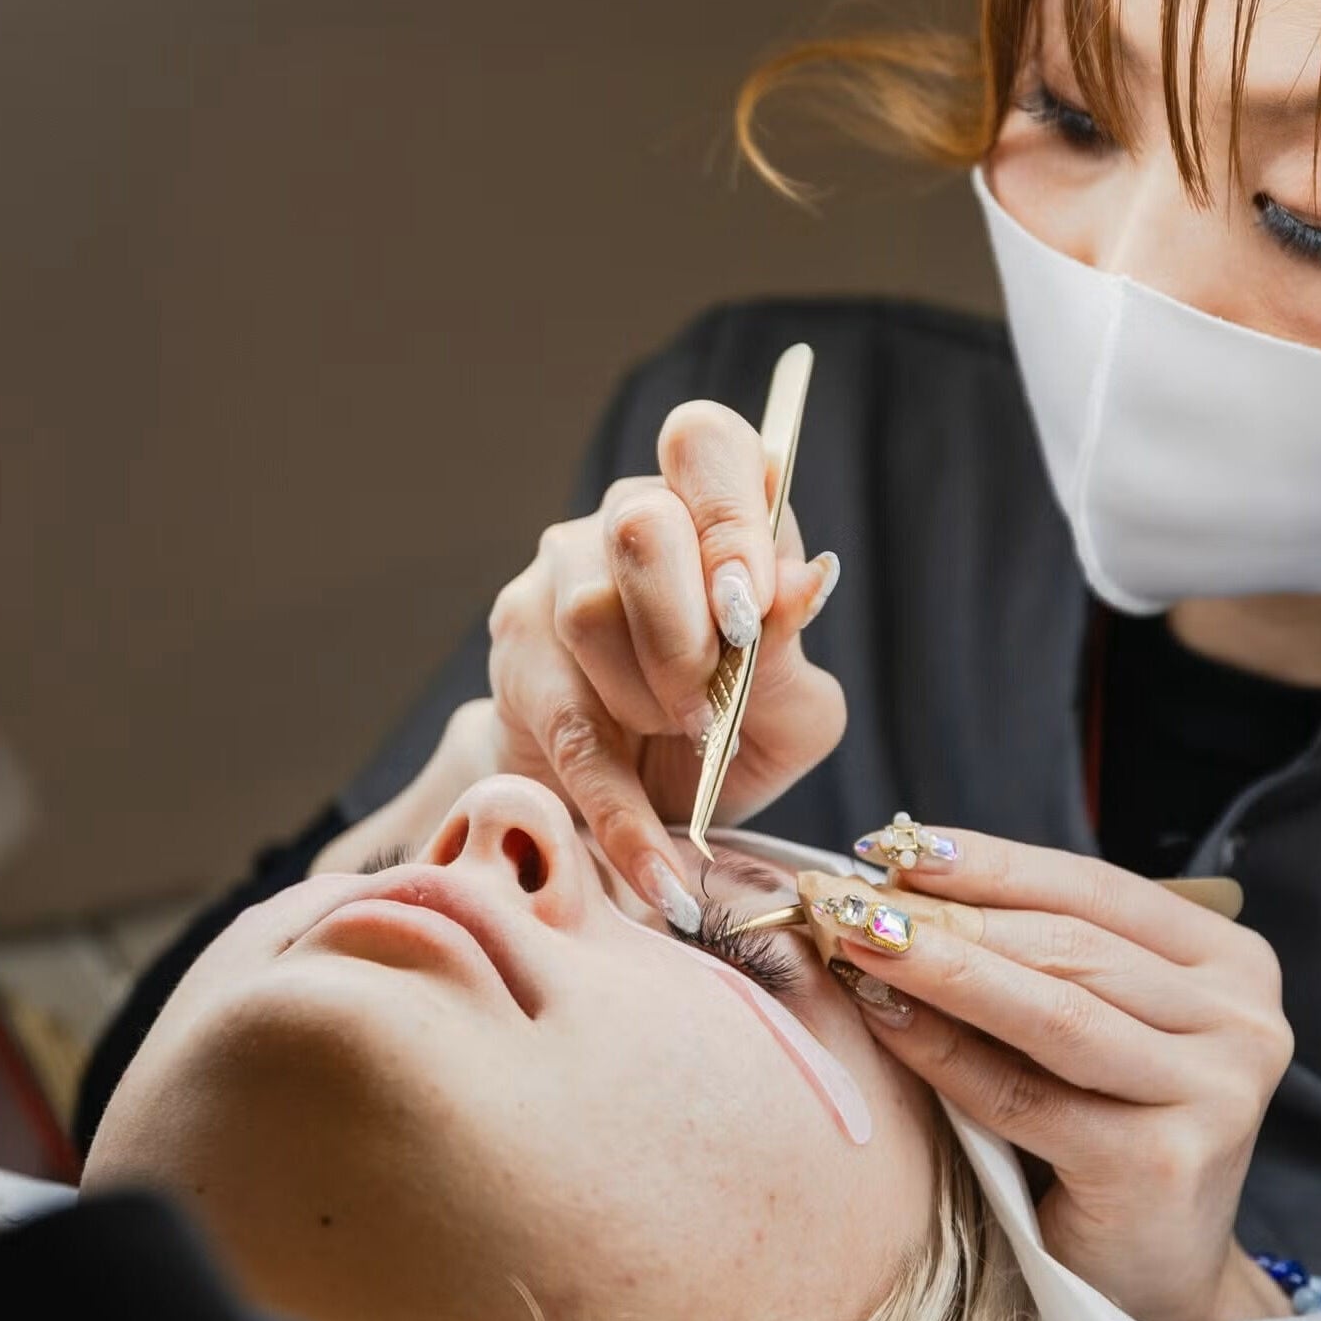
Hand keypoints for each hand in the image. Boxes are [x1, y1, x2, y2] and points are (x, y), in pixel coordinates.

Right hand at [485, 400, 844, 927]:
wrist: (652, 808)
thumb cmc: (734, 730)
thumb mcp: (794, 705)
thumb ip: (795, 648)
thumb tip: (803, 581)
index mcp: (711, 506)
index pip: (706, 443)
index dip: (730, 512)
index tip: (752, 600)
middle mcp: (626, 520)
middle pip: (640, 522)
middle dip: (689, 629)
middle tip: (712, 702)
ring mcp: (556, 581)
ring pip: (590, 612)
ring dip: (652, 701)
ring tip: (680, 739)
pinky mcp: (516, 662)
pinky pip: (567, 729)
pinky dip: (623, 813)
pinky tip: (662, 877)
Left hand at [830, 825, 1295, 1320]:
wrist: (1154, 1272)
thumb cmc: (1109, 1129)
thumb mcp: (1093, 1024)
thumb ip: (1038, 958)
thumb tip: (904, 884)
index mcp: (1230, 962)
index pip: (1097, 888)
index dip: (994, 862)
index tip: (902, 843)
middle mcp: (1242, 1019)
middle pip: (1071, 944)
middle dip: (954, 914)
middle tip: (857, 895)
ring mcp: (1214, 1091)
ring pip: (1051, 1010)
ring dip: (942, 968)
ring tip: (864, 940)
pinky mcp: (1165, 1162)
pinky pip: (1028, 1094)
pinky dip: (947, 1053)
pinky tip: (889, 1020)